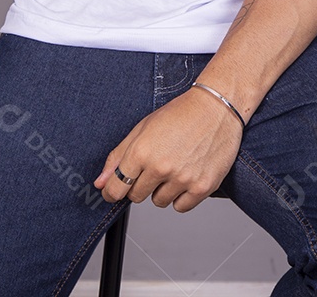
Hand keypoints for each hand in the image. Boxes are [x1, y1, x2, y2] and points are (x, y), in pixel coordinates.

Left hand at [94, 86, 242, 212]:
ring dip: (162, 189)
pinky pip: (181, 207)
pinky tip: (186, 174)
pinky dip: (181, 195)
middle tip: (155, 164)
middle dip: (141, 184)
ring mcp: (183, 179)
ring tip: (174, 165)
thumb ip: (118, 157)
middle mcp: (161, 167)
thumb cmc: (180, 114)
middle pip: (136, 196)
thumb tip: (100, 183)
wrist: (216, 108)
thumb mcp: (142, 128)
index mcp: (142, 151)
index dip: (112, 190)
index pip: (116, 188)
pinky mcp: (202, 187)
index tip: (114, 190)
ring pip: (159, 202)